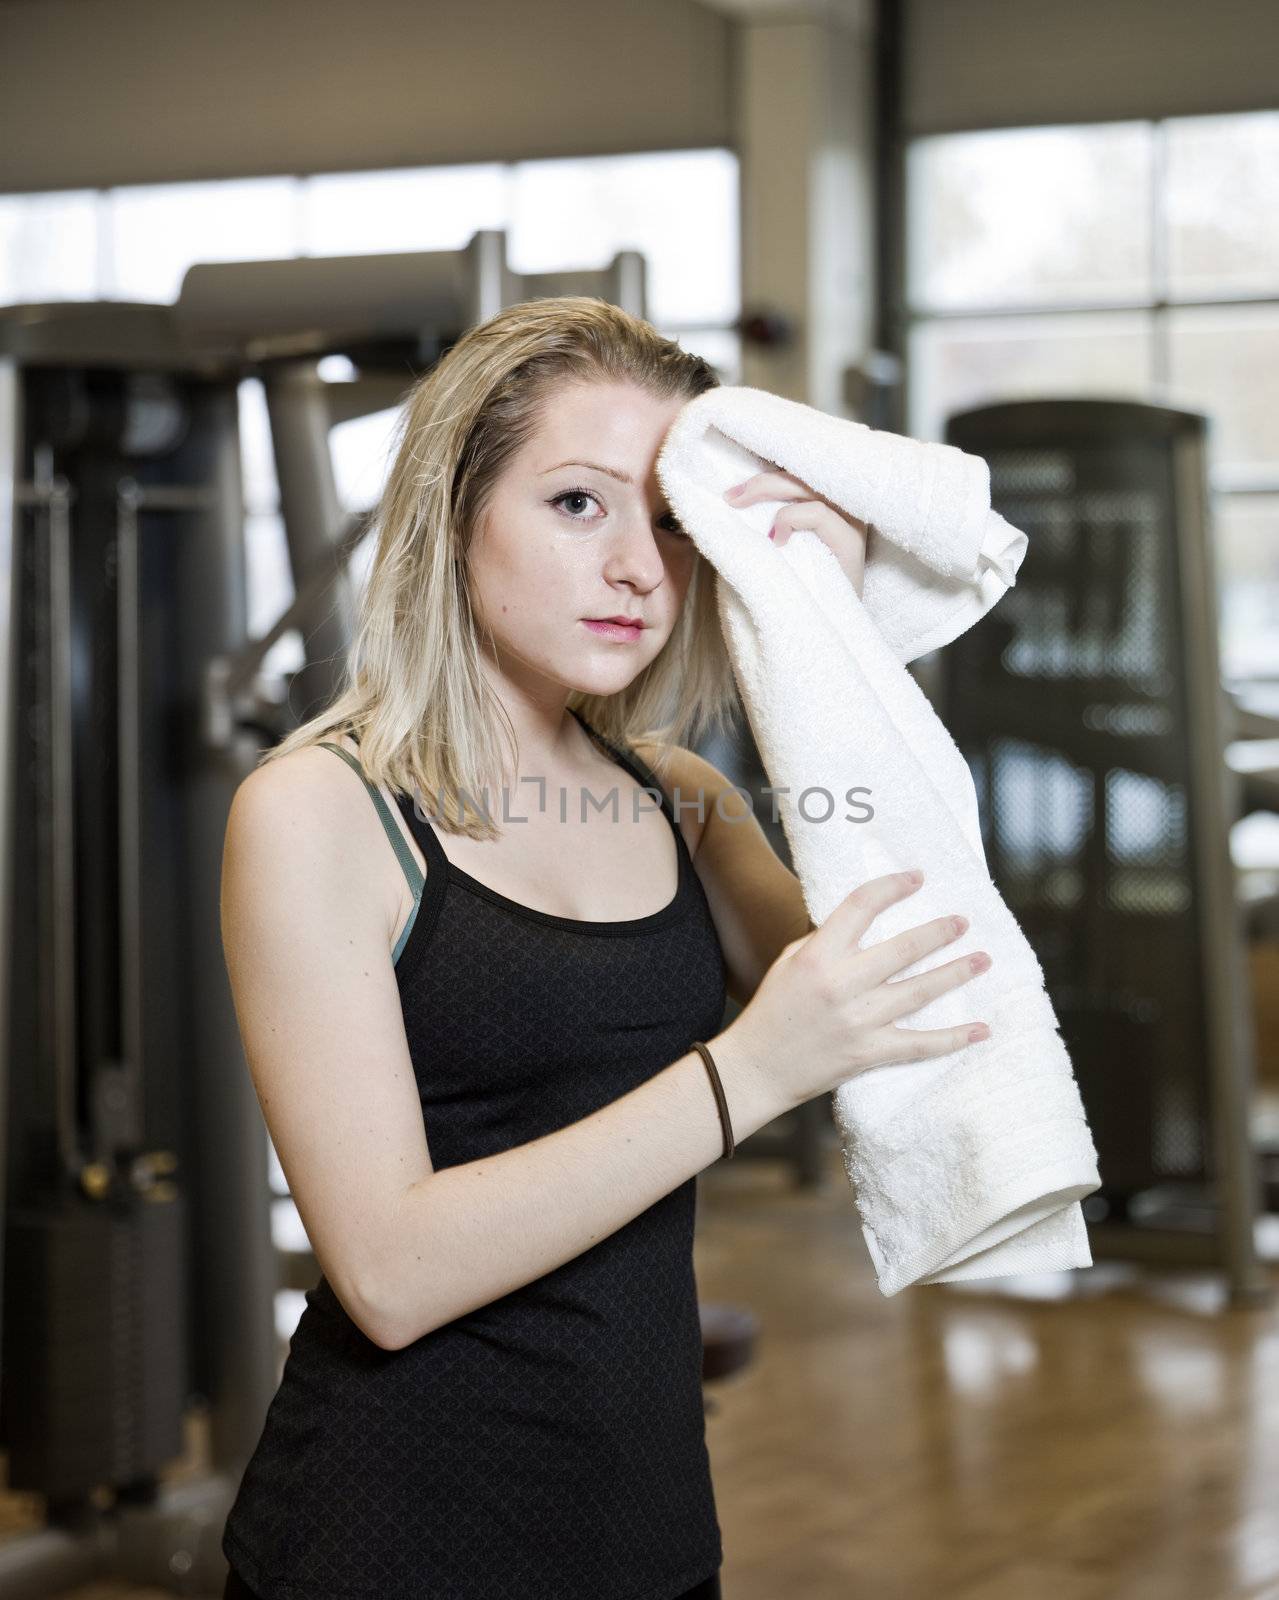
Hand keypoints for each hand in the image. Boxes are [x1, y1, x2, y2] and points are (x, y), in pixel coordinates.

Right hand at [710, 870, 991, 1122]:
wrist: (757, 1068)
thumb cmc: (772, 1009)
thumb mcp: (790, 962)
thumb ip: (827, 942)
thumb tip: (869, 927)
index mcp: (818, 955)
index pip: (861, 907)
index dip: (892, 887)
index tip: (917, 878)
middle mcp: (842, 985)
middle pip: (903, 948)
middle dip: (939, 932)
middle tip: (963, 920)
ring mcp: (859, 1021)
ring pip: (920, 991)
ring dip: (956, 973)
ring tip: (983, 959)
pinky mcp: (869, 1053)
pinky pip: (920, 1044)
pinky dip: (954, 1038)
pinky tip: (982, 1029)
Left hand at [724, 469, 869, 596]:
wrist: (817, 631)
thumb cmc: (793, 589)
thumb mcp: (773, 547)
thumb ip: (763, 518)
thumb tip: (731, 493)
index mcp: (827, 502)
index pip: (800, 469)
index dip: (769, 464)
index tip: (737, 476)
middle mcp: (843, 506)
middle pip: (801, 472)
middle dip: (759, 479)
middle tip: (729, 496)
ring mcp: (850, 522)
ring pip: (807, 485)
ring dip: (766, 489)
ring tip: (738, 506)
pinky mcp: (851, 542)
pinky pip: (818, 513)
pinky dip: (790, 519)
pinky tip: (775, 540)